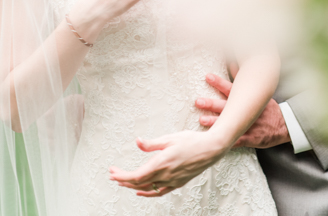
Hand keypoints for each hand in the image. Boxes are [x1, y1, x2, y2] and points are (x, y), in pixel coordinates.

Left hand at [109, 130, 227, 196]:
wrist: (211, 148)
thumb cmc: (192, 140)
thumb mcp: (170, 138)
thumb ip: (151, 144)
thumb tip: (137, 142)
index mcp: (161, 163)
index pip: (136, 175)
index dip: (122, 176)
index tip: (112, 173)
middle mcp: (165, 175)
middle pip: (139, 183)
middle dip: (123, 179)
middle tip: (114, 174)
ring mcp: (172, 181)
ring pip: (147, 188)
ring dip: (133, 186)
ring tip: (123, 181)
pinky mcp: (178, 183)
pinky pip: (159, 192)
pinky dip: (147, 193)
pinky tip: (140, 191)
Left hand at [196, 73, 289, 148]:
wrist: (284, 125)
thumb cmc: (269, 108)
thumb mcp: (260, 91)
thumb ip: (243, 79)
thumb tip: (232, 63)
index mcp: (247, 99)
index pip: (231, 89)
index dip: (219, 83)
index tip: (208, 77)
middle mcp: (246, 111)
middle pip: (227, 106)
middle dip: (212, 103)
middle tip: (198, 101)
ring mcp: (248, 125)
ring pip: (229, 123)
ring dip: (214, 122)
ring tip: (201, 120)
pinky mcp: (249, 138)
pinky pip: (236, 141)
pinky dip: (226, 142)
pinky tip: (215, 142)